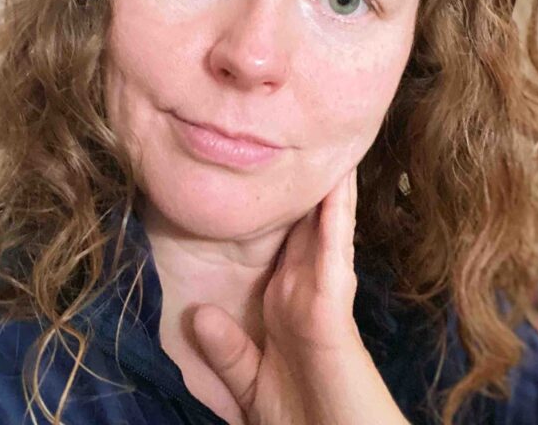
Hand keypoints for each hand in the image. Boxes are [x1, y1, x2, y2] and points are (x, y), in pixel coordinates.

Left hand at [191, 168, 409, 424]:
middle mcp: (305, 291)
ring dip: (328, 187)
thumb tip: (200, 312)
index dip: (279, 208)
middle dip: (305, 186)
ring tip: (328, 143)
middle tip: (302, 139)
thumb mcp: (250, 386)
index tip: (268, 174)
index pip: (283, 244)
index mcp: (286, 305)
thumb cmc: (301, 423)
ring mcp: (322, 295)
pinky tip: (337, 185)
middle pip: (306, 225)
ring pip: (325, 228)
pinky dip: (337, 217)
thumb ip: (227, 350)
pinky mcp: (333, 307)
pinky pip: (333, 253)